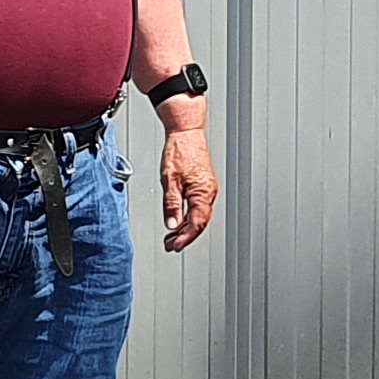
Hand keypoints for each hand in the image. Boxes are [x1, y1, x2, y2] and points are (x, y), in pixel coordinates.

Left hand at [157, 128, 218, 252]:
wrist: (186, 132)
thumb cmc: (180, 151)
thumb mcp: (170, 180)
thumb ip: (172, 205)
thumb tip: (172, 224)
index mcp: (203, 193)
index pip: (197, 224)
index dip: (186, 238)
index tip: (174, 246)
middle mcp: (209, 193)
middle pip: (199, 223)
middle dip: (185, 237)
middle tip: (170, 246)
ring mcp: (207, 190)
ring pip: (199, 216)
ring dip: (185, 229)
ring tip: (171, 237)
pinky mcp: (203, 186)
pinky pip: (198, 207)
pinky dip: (188, 217)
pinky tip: (178, 220)